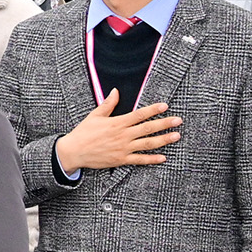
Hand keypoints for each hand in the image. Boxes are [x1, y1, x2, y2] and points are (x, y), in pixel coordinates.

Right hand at [53, 90, 179, 172]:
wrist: (73, 151)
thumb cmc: (83, 133)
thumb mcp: (94, 116)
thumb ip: (107, 104)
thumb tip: (115, 91)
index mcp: (117, 123)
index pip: (139, 115)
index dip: (153, 110)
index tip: (165, 106)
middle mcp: (122, 135)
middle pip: (148, 128)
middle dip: (164, 124)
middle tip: (178, 120)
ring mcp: (123, 148)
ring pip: (147, 144)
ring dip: (163, 140)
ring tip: (176, 136)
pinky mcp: (121, 160)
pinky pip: (140, 160)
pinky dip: (152, 159)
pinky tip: (163, 157)